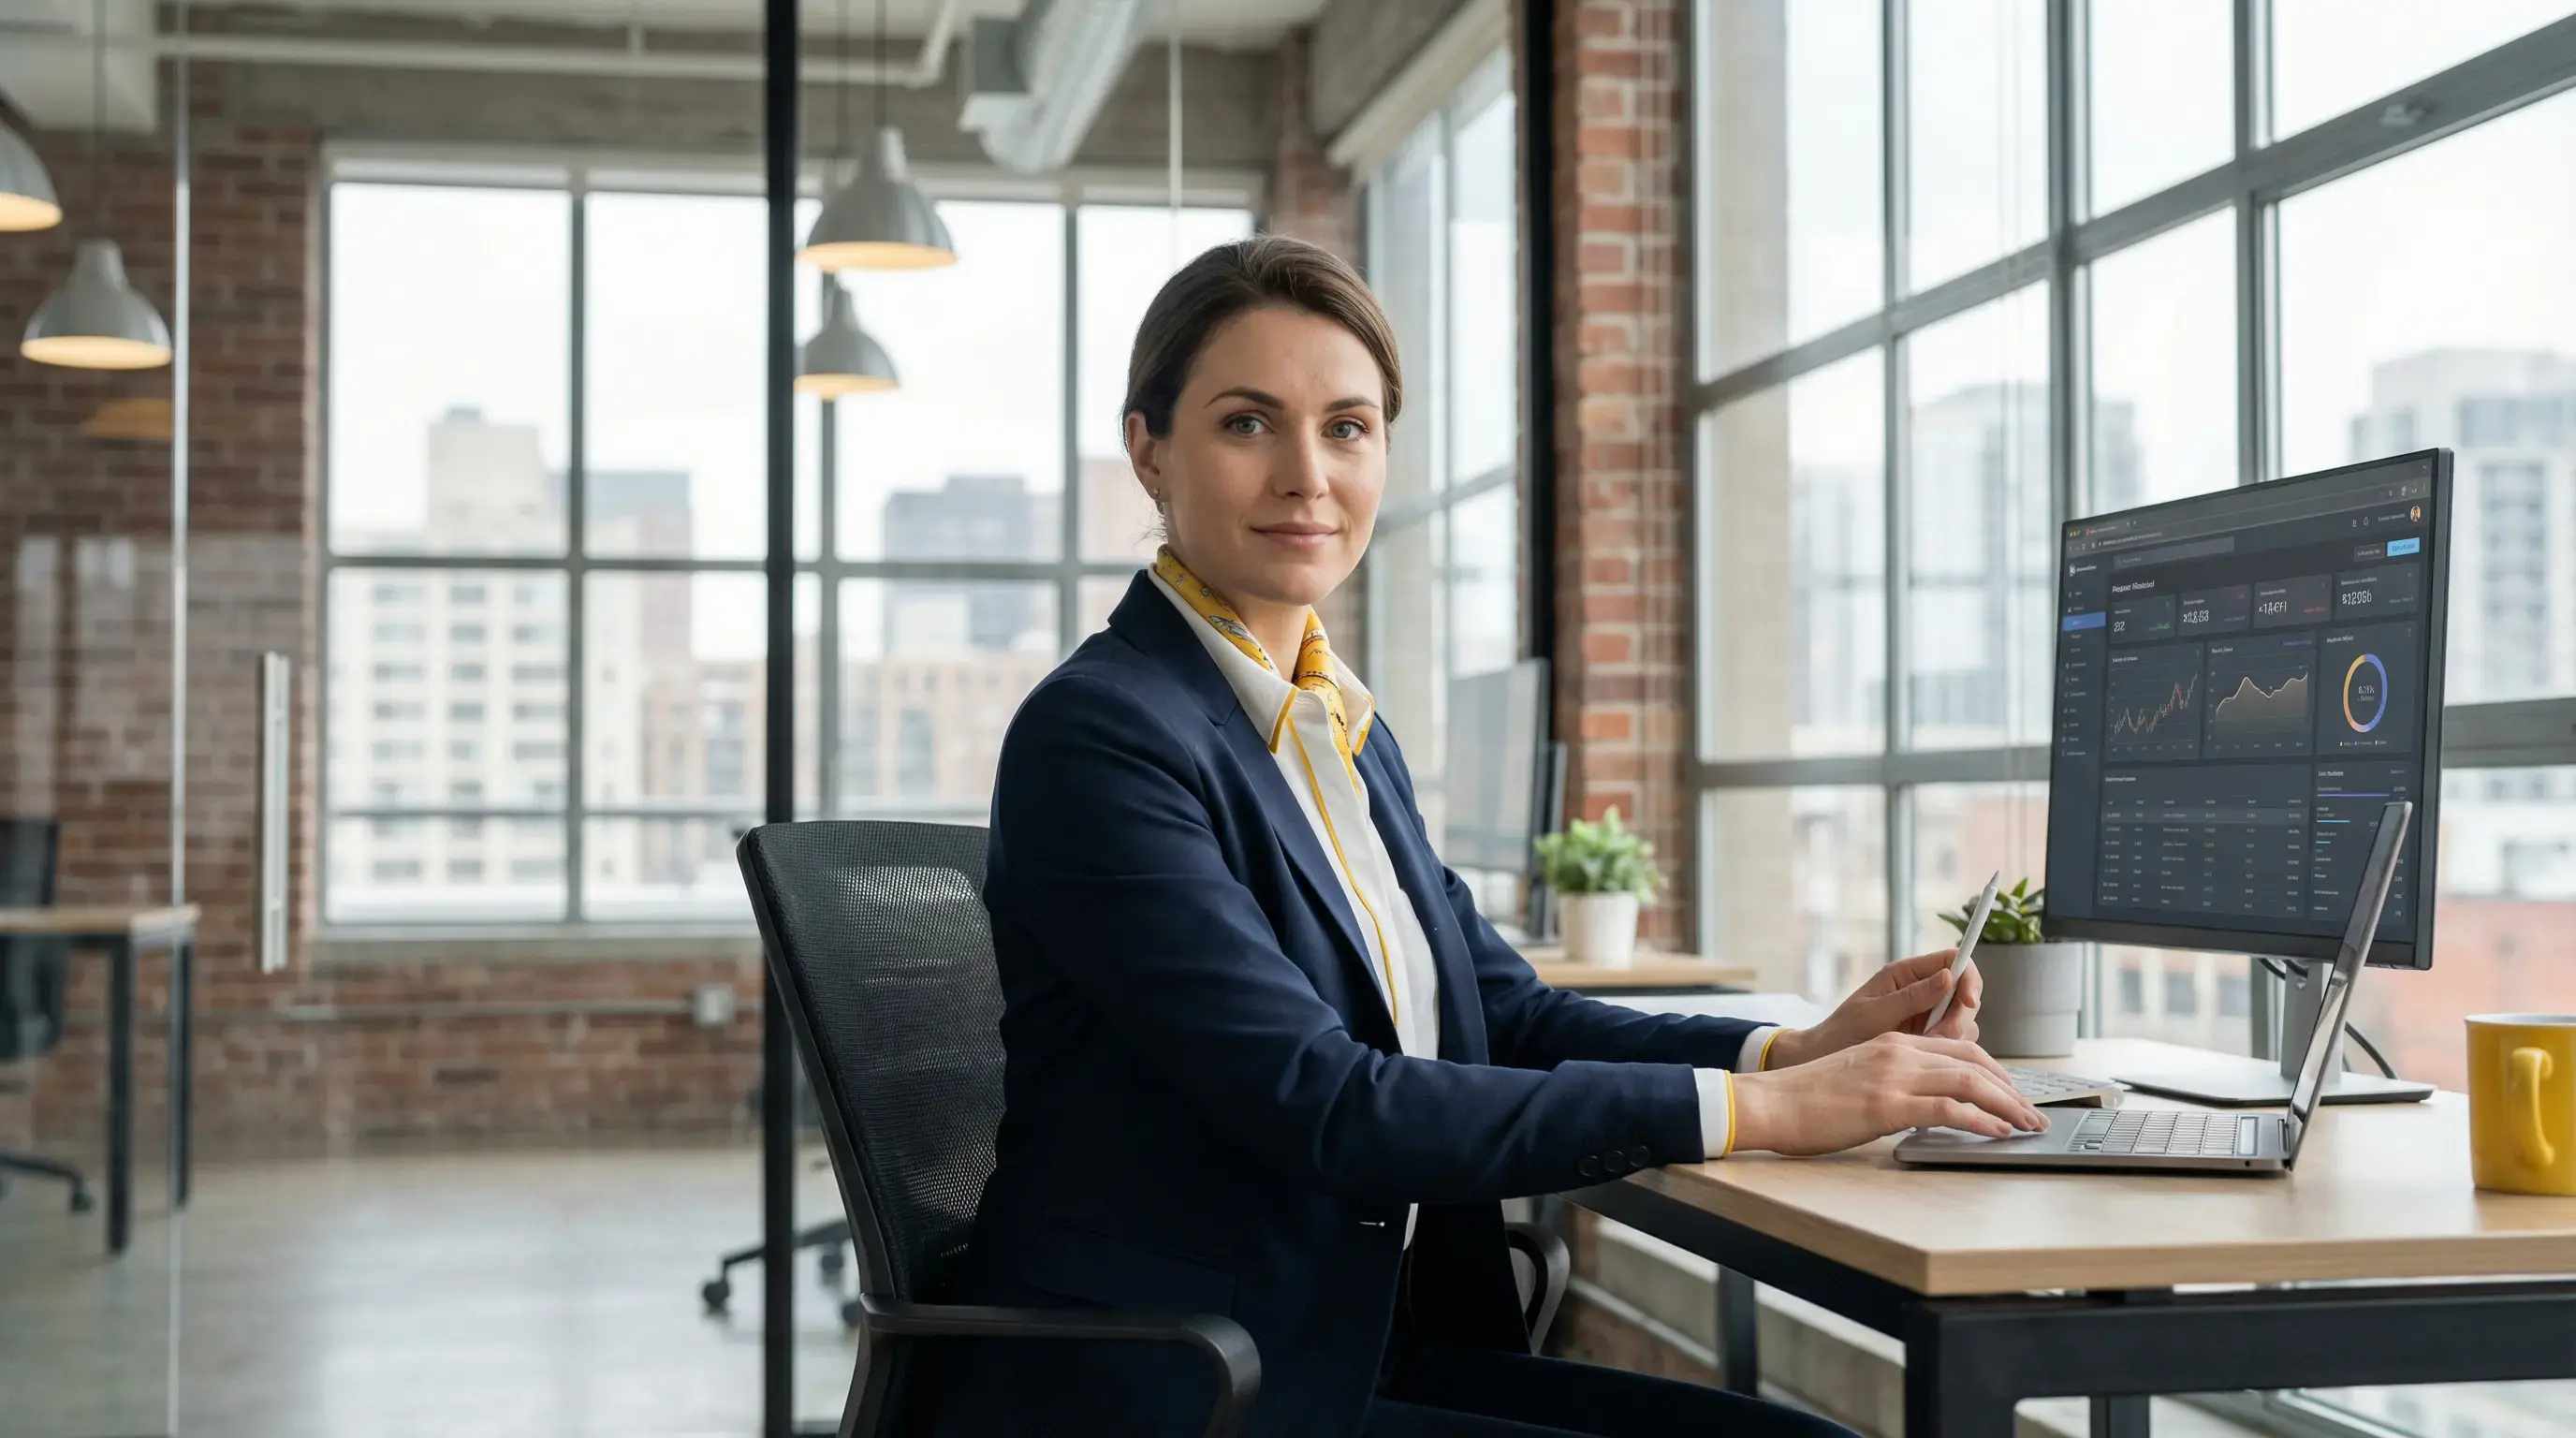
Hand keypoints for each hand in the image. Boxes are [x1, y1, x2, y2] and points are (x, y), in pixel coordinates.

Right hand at [1730, 1033, 2045, 1155]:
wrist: (1772, 1102)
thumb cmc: (1807, 1098)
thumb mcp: (1857, 1077)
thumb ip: (1892, 1081)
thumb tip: (1923, 1105)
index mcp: (1892, 1042)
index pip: (1959, 1048)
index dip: (1995, 1071)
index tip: (2013, 1093)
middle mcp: (1898, 1052)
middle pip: (1974, 1061)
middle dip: (2012, 1088)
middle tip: (2033, 1114)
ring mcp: (1894, 1075)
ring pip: (1970, 1080)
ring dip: (2007, 1104)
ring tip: (2027, 1125)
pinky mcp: (1887, 1104)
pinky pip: (1949, 1108)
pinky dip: (1981, 1119)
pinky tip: (1997, 1132)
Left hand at [1765, 950, 1981, 1070]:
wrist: (1825, 1059)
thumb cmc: (1842, 1032)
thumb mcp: (1874, 1013)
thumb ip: (1911, 997)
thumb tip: (1948, 977)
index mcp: (1907, 974)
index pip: (1954, 960)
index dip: (1968, 978)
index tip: (1968, 1002)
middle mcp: (1922, 991)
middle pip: (1966, 992)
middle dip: (1960, 1016)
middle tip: (1939, 1037)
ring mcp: (1927, 1016)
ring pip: (1965, 1020)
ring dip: (1954, 1036)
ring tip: (1924, 1049)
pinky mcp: (1929, 1039)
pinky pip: (1955, 1042)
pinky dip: (1948, 1051)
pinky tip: (1926, 1059)